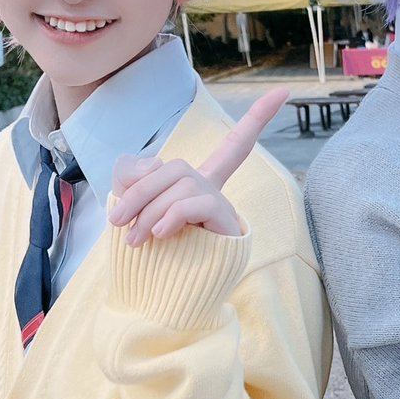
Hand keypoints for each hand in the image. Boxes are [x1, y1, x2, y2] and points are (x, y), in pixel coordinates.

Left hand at [108, 88, 288, 245]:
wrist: (168, 305)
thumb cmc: (152, 259)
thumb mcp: (137, 213)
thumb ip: (134, 181)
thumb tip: (141, 169)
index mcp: (198, 186)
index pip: (233, 145)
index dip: (259, 119)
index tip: (283, 93)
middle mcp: (216, 192)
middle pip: (176, 168)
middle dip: (141, 191)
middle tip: (115, 222)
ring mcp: (223, 208)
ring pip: (181, 185)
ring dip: (148, 211)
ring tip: (135, 240)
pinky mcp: (226, 225)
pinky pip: (195, 203)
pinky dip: (171, 217)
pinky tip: (161, 235)